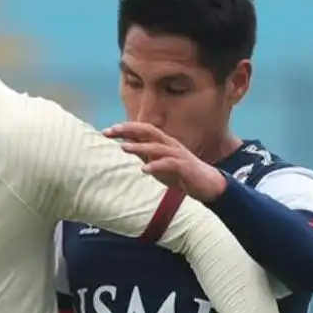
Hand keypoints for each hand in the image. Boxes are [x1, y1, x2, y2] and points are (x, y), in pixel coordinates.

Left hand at [104, 122, 227, 202]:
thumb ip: (145, 155)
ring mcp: (177, 154)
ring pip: (157, 146)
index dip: (124, 129)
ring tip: (124, 148)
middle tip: (110, 131)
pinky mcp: (184, 167)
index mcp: (162, 142)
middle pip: (148, 130)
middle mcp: (169, 144)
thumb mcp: (158, 164)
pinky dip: (156, 165)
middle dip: (128, 129)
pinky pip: (169, 164)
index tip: (106, 131)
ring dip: (140, 147)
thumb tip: (126, 147)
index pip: (141, 130)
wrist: (206, 184)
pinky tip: (144, 170)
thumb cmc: (181, 174)